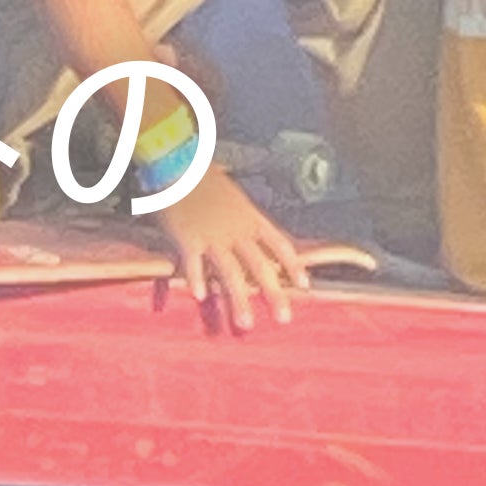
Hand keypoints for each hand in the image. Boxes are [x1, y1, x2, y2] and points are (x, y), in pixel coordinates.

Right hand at [157, 168, 307, 329]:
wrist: (180, 161)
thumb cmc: (204, 179)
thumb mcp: (233, 196)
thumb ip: (243, 219)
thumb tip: (254, 238)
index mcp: (250, 218)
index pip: (279, 244)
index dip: (293, 265)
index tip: (305, 285)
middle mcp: (236, 230)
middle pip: (259, 266)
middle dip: (273, 294)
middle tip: (283, 319)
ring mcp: (212, 235)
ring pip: (230, 272)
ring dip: (238, 300)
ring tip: (245, 324)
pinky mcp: (187, 238)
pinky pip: (194, 263)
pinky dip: (197, 280)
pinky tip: (200, 298)